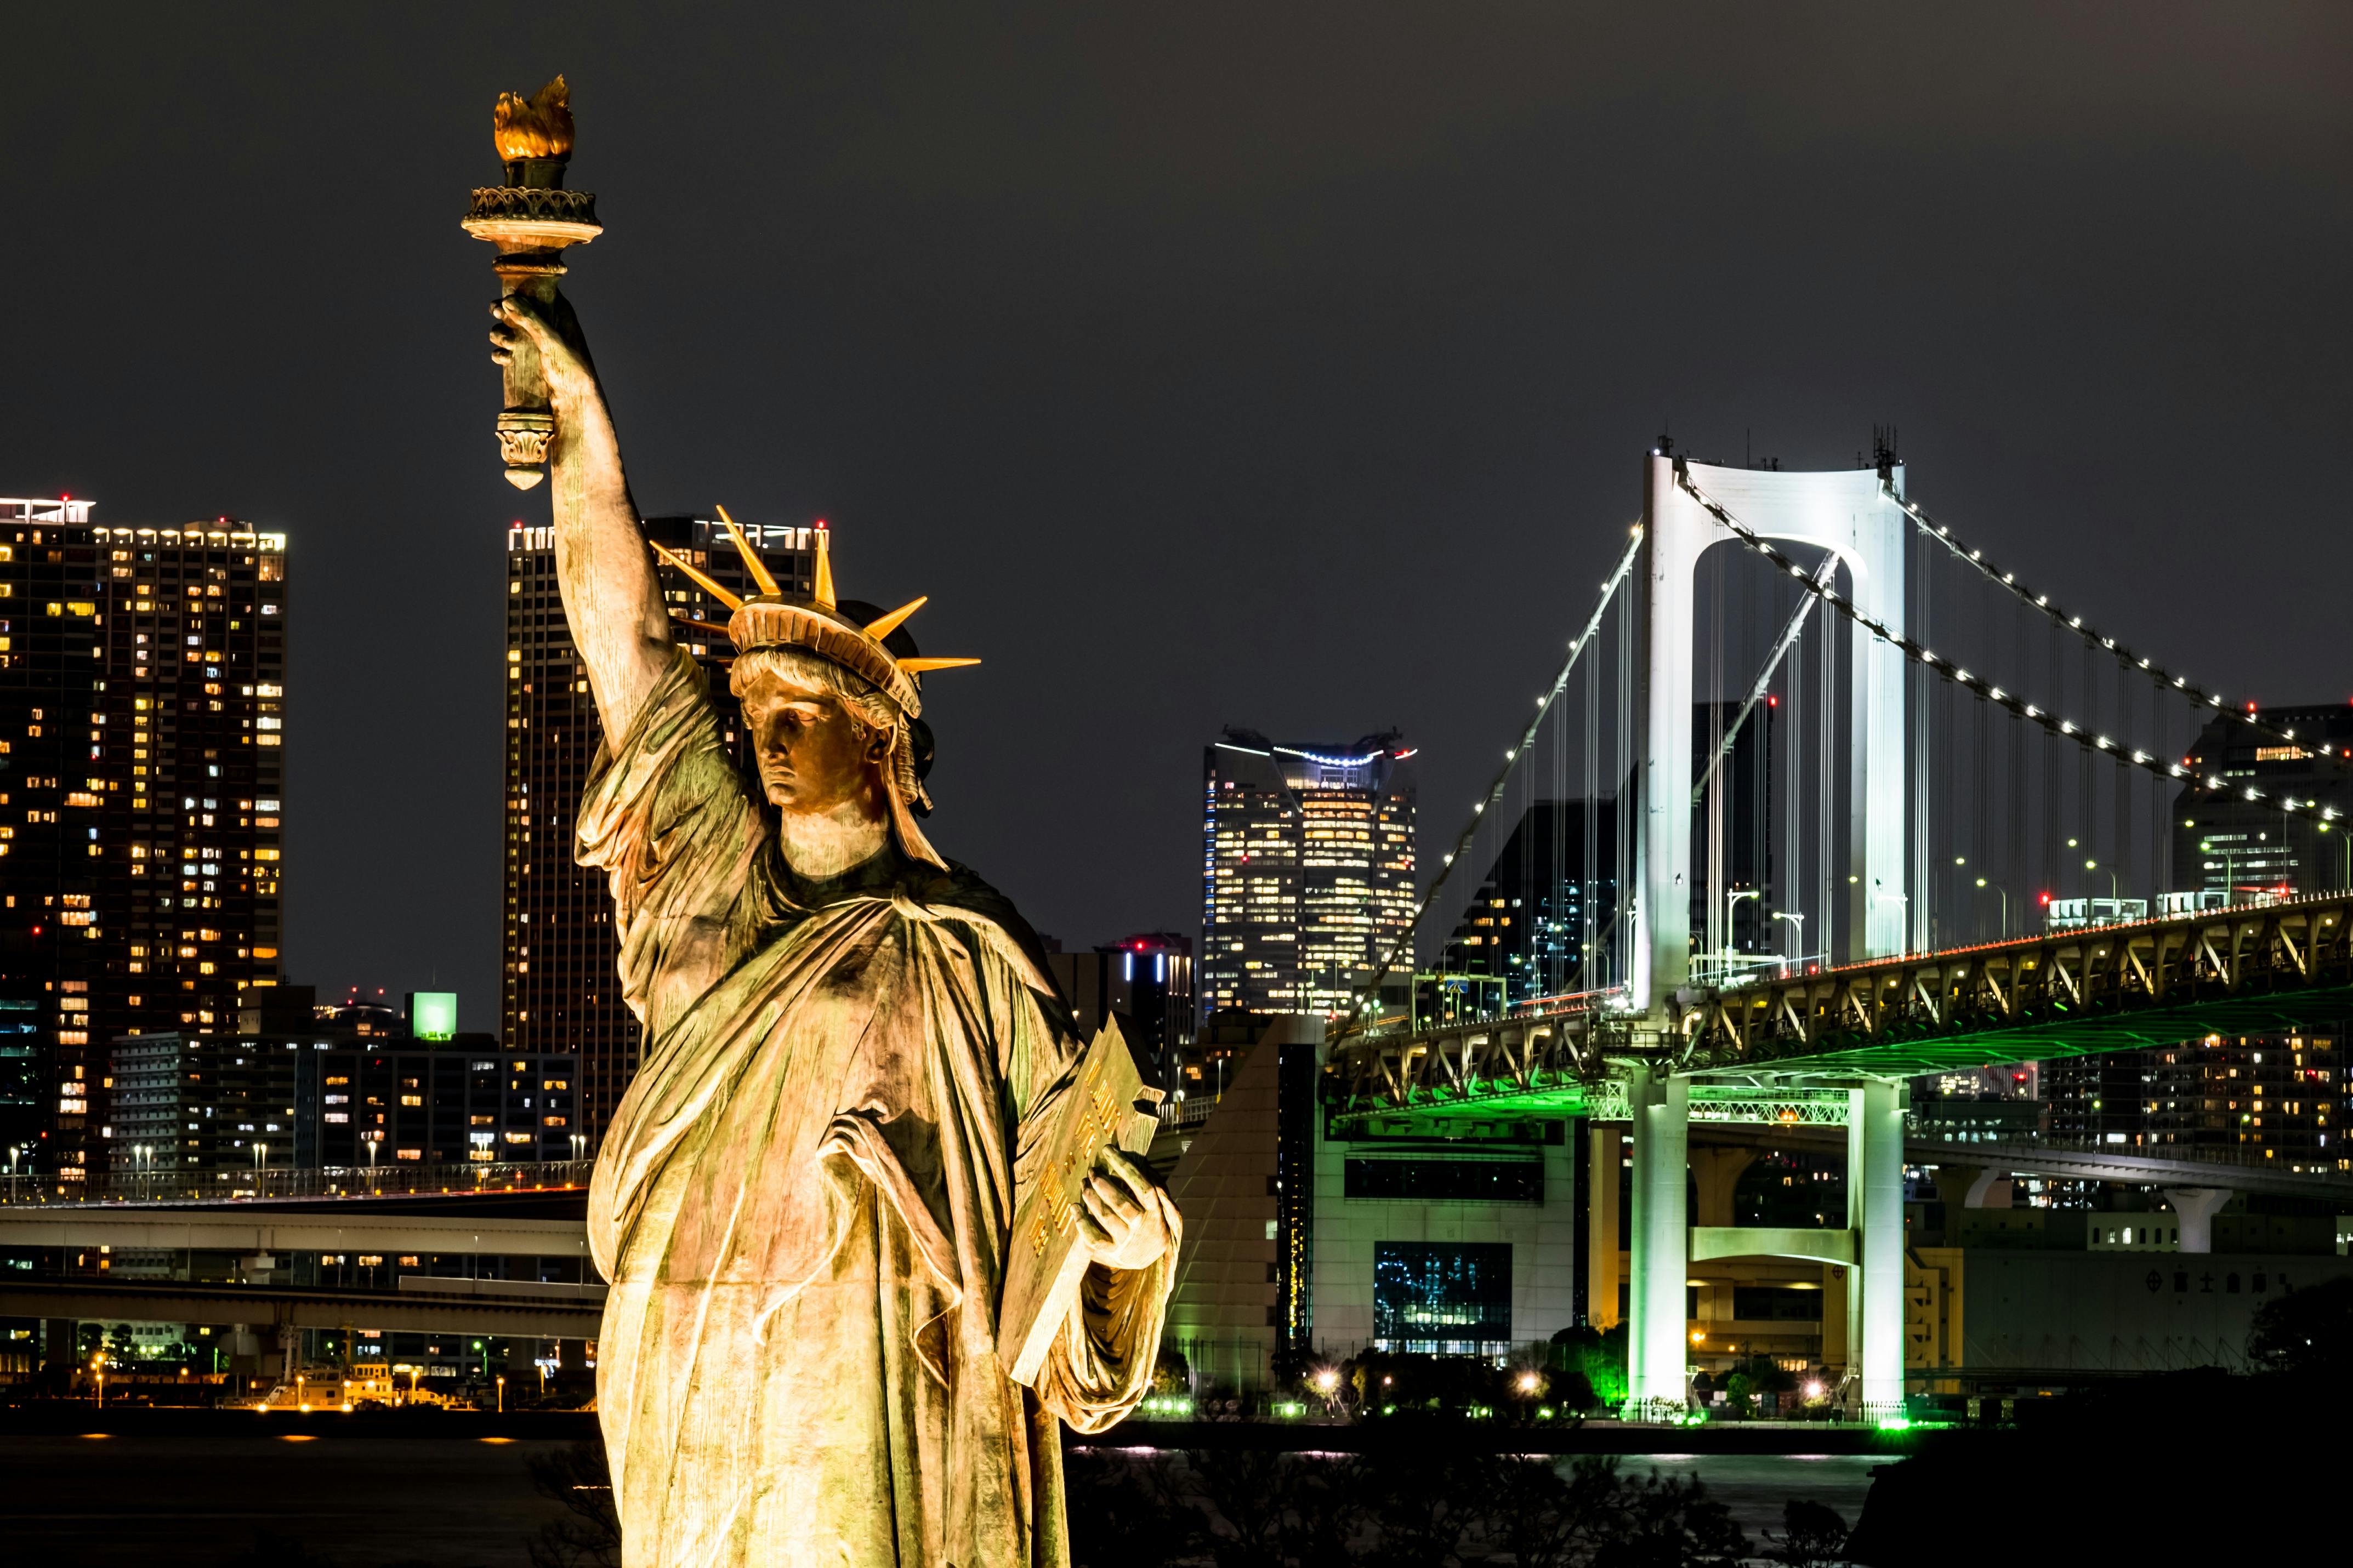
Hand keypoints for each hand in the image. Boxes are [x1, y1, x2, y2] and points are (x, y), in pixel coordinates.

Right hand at [486, 292, 598, 408]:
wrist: (575, 403)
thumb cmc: (571, 369)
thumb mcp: (551, 341)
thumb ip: (531, 319)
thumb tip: (507, 300)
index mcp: (559, 313)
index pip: (536, 290)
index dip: (518, 291)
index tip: (505, 297)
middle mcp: (546, 325)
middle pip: (516, 309)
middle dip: (503, 312)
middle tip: (497, 315)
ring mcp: (535, 343)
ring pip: (508, 330)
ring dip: (500, 334)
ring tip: (506, 344)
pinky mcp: (527, 361)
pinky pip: (506, 351)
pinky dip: (501, 353)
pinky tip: (503, 359)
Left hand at [1078, 1147, 1173, 1272]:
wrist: (1152, 1258)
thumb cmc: (1152, 1221)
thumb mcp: (1161, 1206)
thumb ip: (1152, 1185)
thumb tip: (1138, 1159)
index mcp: (1155, 1211)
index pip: (1143, 1186)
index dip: (1125, 1167)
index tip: (1109, 1150)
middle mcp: (1141, 1226)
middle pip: (1121, 1203)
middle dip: (1103, 1184)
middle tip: (1092, 1171)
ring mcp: (1126, 1241)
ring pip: (1106, 1217)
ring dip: (1091, 1198)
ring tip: (1083, 1184)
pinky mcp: (1113, 1252)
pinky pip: (1094, 1238)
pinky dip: (1082, 1222)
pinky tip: (1074, 1208)